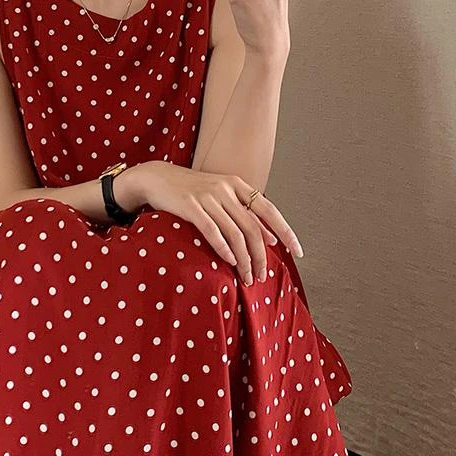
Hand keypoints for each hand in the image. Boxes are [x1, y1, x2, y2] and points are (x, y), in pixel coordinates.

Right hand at [116, 161, 303, 286]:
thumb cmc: (191, 192)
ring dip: (244, 259)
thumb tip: (271, 238)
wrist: (157, 178)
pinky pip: (212, 230)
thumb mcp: (221, 198)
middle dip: (261, 256)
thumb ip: (244, 214)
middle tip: (262, 276)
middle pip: (253, 227)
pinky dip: (223, 248)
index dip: (286, 232)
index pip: (270, 210)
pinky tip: (230, 262)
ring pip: (235, 232)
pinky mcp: (190, 206)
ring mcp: (208, 196)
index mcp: (238, 186)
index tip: (298, 251)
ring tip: (247, 277)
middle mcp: (226, 189)